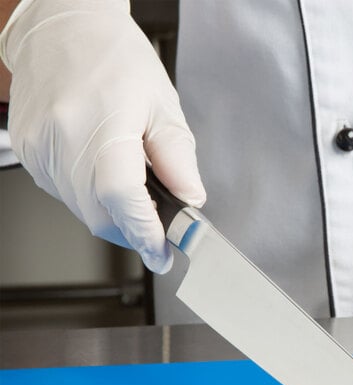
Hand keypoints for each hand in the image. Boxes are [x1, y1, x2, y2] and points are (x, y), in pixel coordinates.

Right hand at [0, 0, 204, 272]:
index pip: (122, 199)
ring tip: (134, 191)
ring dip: (113, 215)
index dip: (145, 234)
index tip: (162, 254)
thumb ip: (179, 160)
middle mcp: (62, 138)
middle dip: (134, 233)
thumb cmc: (115, 58)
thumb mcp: (164, 106)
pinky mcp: (28, 151)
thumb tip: (190, 201)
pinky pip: (64, 195)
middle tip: (158, 231)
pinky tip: (104, 175)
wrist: (63, 27)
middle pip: (100, 216)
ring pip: (82, 211)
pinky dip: (91, 198)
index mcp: (102, 123)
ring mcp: (39, 148)